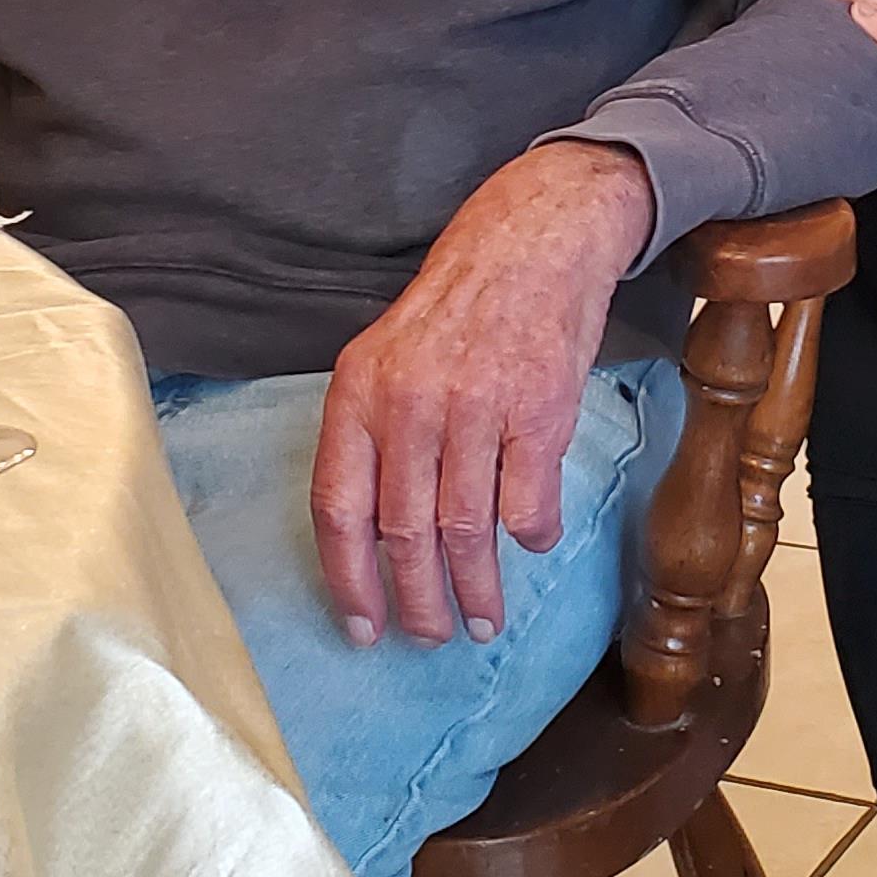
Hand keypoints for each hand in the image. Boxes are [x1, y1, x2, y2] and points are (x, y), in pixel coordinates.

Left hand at [309, 141, 652, 647]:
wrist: (533, 240)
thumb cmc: (456, 310)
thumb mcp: (386, 357)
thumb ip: (374, 437)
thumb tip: (376, 536)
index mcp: (358, 393)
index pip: (339, 508)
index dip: (348, 579)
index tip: (361, 628)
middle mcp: (409, 403)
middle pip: (403, 532)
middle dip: (416, 602)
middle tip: (429, 637)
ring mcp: (475, 407)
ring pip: (465, 531)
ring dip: (476, 591)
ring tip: (483, 621)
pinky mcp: (538, 411)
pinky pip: (527, 504)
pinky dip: (531, 536)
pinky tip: (533, 545)